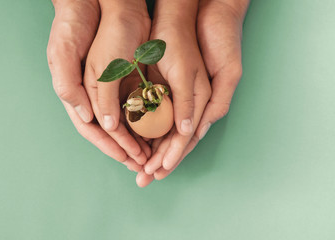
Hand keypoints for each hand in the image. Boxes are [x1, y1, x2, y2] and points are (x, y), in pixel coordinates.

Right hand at [83, 0, 151, 165]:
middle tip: (142, 163)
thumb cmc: (78, 26)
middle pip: (110, 131)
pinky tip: (156, 131)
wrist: (101, 3)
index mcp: (76, 94)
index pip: (92, 128)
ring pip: (125, 122)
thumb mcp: (67, 55)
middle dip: (125, 148)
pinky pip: (136, 106)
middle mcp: (94, 95)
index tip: (126, 158)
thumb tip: (100, 124)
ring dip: (137, 139)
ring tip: (151, 154)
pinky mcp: (126, 80)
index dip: (109, 145)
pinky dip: (145, 121)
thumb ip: (80, 91)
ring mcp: (111, 89)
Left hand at [136, 0, 211, 186]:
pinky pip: (154, 117)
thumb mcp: (189, 74)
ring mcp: (175, 99)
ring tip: (139, 167)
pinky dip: (146, 132)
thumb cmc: (185, 43)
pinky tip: (136, 143)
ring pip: (163, 132)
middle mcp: (188, 105)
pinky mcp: (163, 91)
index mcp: (200, 103)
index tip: (156, 172)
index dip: (171, 157)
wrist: (175, 17)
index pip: (184, 139)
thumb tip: (187, 131)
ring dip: (152, 150)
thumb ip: (192, 104)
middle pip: (173, 140)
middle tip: (144, 178)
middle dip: (159, 160)